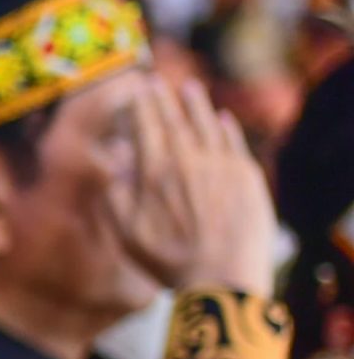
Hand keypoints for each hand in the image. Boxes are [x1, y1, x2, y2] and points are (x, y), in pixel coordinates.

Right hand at [111, 76, 277, 297]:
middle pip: (175, 119)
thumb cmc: (168, 261)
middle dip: (164, 98)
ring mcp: (222, 165)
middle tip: (158, 81)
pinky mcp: (248, 176)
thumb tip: (111, 166)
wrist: (223, 277)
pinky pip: (235, 142)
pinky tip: (223, 118)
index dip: (141, 105)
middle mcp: (189, 159)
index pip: (146, 126)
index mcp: (156, 171)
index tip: (137, 89)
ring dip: (197, 104)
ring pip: (208, 124)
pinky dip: (228, 127)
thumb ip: (114, 196)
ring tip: (190, 88)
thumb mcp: (126, 234)